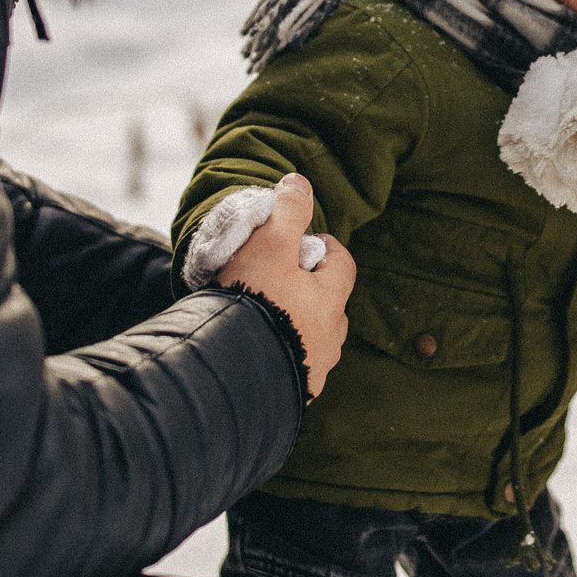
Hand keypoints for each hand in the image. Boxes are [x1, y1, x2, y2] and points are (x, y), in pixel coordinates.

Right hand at [212, 174, 352, 399]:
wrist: (232, 373)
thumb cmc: (255, 301)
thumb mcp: (270, 244)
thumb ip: (287, 210)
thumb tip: (298, 182)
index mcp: (331, 300)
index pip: (343, 264)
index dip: (326, 248)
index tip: (304, 242)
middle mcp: (330, 338)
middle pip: (330, 306)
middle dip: (311, 291)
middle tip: (279, 280)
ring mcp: (312, 370)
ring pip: (314, 340)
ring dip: (297, 327)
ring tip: (266, 318)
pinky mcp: (290, 395)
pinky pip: (292, 370)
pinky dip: (280, 357)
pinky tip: (257, 353)